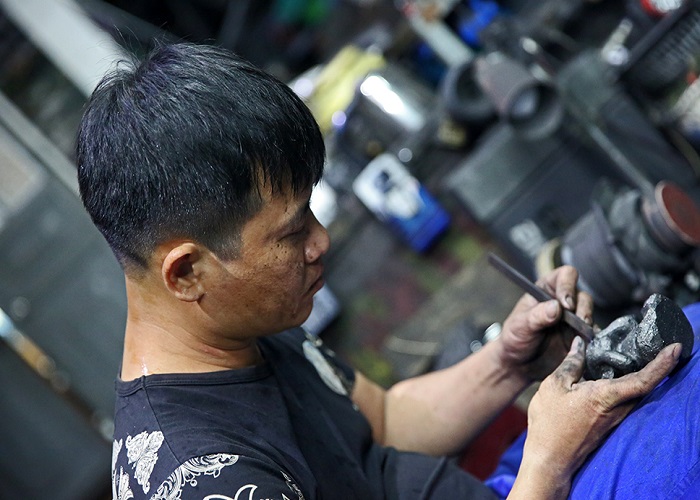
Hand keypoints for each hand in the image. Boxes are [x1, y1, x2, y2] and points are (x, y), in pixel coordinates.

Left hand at [497, 265, 593, 380]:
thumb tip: (555, 307)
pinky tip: (584, 345)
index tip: (566, 304)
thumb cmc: (515, 339)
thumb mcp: (520, 326)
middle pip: (582, 296)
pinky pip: (593, 335)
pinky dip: (592, 339)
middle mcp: (562, 302)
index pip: (564, 276)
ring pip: (590, 314)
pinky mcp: (580, 337)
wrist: (519, 365)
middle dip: (583, 308)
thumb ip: (536, 316)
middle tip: (579, 321)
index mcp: (545, 290)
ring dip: (588, 323)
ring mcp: (573, 320)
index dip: (568, 286)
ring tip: (581, 334)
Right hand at [513, 336, 680, 498]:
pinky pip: (625, 400)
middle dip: (657, 365)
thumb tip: (580, 344)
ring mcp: (615, 419)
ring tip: (641, 353)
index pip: (644, 380)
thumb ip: (571, 363)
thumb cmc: (549, 423)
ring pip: (636, 394)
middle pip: (646, 385)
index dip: (662, 364)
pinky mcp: (609, 424)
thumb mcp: (553, 386)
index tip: (675, 348)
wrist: (550, 458)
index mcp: (605, 397)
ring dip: (643, 375)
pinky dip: (628, 384)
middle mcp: (617, 409)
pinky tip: (618, 374)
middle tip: (660, 343)